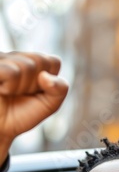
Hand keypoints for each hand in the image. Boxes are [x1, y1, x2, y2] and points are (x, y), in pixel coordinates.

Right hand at [0, 51, 68, 165]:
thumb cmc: (21, 115)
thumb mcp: (49, 105)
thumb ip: (60, 89)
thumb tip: (45, 76)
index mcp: (33, 62)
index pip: (54, 62)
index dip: (49, 83)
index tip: (35, 94)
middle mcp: (17, 56)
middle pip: (41, 61)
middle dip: (34, 85)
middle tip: (20, 95)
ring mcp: (3, 58)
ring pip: (27, 66)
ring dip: (20, 88)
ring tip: (9, 93)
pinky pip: (12, 72)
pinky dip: (9, 88)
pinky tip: (1, 90)